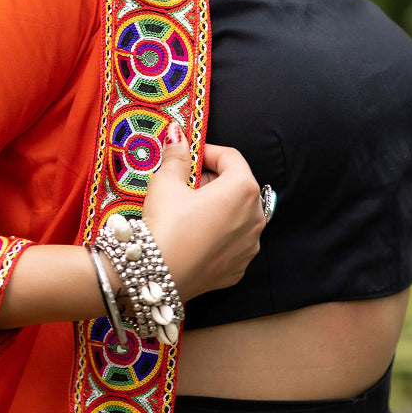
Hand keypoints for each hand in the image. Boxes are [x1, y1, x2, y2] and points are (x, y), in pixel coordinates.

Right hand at [140, 125, 265, 300]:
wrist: (156, 277)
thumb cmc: (166, 226)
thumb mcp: (166, 182)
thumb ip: (177, 156)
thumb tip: (177, 136)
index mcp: (243, 190)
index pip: (231, 157)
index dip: (208, 152)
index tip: (189, 155)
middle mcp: (255, 218)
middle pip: (237, 186)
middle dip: (213, 180)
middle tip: (185, 183)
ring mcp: (249, 246)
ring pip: (237, 216)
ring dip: (217, 208)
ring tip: (188, 211)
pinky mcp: (238, 268)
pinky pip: (232, 242)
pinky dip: (218, 234)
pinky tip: (194, 236)